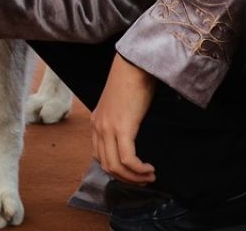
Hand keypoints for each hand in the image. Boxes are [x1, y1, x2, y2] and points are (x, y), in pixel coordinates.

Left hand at [90, 53, 156, 184]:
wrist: (133, 65)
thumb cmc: (131, 82)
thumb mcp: (120, 106)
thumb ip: (120, 122)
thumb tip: (130, 138)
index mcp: (96, 123)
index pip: (100, 157)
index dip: (117, 170)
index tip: (133, 173)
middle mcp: (98, 128)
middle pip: (106, 166)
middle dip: (126, 178)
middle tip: (143, 180)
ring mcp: (107, 128)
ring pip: (115, 167)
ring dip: (134, 177)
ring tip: (149, 176)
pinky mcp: (121, 128)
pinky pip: (127, 159)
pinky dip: (138, 169)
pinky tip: (149, 169)